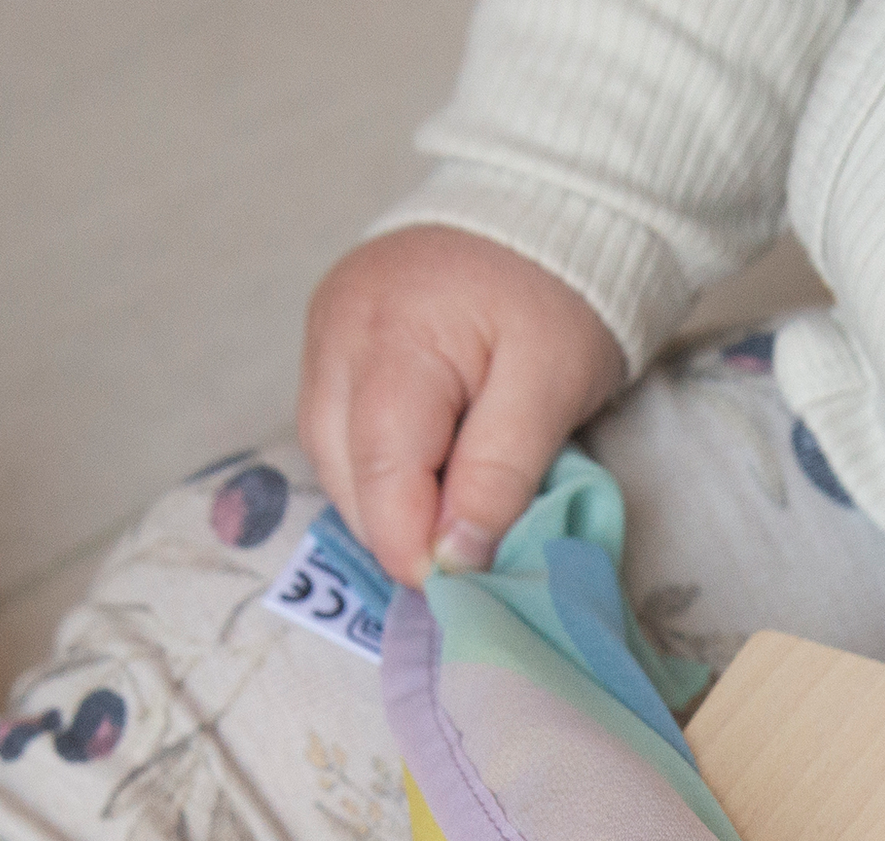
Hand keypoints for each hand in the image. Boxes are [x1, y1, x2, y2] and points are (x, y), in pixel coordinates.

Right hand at [299, 226, 625, 586]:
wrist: (546, 209)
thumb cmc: (558, 295)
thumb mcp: (549, 386)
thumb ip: (499, 471)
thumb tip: (457, 554)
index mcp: (392, 336)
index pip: (381, 470)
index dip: (412, 544)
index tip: (457, 588)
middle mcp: (337, 332)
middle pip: (344, 469)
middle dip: (397, 530)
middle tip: (463, 564)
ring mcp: (326, 333)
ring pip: (332, 456)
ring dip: (384, 505)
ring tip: (448, 524)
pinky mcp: (333, 340)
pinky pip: (340, 428)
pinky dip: (379, 470)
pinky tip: (426, 483)